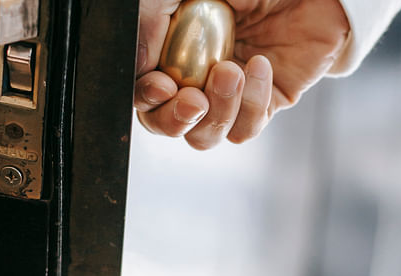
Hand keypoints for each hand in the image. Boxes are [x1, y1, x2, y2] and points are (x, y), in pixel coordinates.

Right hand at [135, 0, 349, 149]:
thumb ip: (154, 14)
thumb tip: (138, 59)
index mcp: (172, 52)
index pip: (144, 93)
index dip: (147, 99)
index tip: (162, 84)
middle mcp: (196, 79)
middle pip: (168, 126)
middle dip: (175, 120)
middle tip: (193, 100)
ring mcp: (229, 97)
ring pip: (205, 136)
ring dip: (217, 112)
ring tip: (232, 72)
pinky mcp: (262, 108)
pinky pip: (245, 130)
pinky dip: (251, 104)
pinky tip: (260, 66)